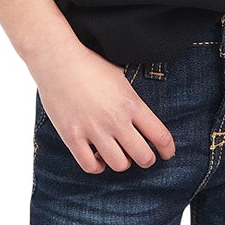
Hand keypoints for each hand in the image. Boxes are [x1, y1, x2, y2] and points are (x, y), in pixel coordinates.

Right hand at [34, 45, 176, 173]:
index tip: (167, 153)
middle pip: (143, 156)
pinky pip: (90, 166)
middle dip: (146, 159)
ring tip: (117, 154)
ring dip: (121, 163)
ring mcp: (93, 129)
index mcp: (132, 103)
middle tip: (142, 156)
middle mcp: (115, 119)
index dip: (168, 150)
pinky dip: (96, 166)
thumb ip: (134, 101)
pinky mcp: (72, 136)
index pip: (160, 136)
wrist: (57, 59)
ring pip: (119, 165)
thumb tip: (144, 119)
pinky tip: (96, 157)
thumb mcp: (121, 77)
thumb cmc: (89, 64)